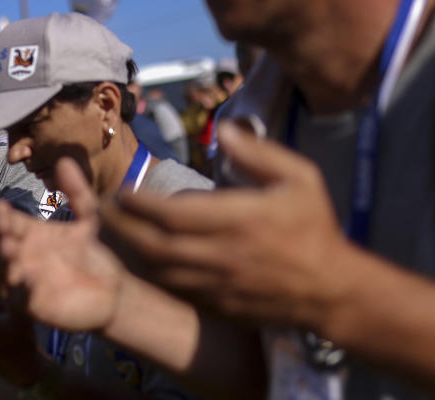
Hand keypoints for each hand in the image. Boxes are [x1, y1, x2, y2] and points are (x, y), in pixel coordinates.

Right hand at [0, 157, 124, 333]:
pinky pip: (20, 301)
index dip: (3, 216)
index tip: (1, 206)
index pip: (9, 223)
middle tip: (2, 230)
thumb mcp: (90, 218)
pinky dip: (21, 292)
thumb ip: (77, 191)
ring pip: (4, 273)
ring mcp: (26, 282)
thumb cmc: (97, 252)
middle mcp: (23, 256)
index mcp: (31, 234)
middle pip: (0, 246)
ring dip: (3, 263)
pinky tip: (28, 281)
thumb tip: (64, 159)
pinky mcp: (35, 307)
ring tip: (9, 251)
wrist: (115, 290)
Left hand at [99, 120, 351, 328]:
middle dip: (121, 226)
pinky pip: (172, 290)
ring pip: (158, 270)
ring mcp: (217, 284)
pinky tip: (137, 259)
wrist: (332, 289)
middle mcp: (221, 255)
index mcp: (238, 220)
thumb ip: (258, 153)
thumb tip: (223, 129)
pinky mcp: (217, 305)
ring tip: (112, 231)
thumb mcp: (300, 176)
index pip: (172, 214)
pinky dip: (149, 274)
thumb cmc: (314, 227)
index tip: (122, 190)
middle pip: (154, 244)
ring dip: (128, 251)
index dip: (139, 203)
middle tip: (102, 210)